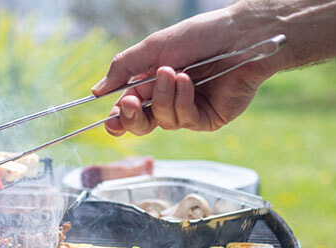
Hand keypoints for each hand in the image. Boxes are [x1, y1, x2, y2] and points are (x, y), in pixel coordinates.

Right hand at [94, 7, 279, 135]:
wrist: (240, 36)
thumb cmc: (199, 35)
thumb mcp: (153, 47)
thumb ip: (123, 69)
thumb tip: (96, 92)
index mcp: (151, 82)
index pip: (128, 108)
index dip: (118, 118)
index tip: (110, 120)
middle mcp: (168, 99)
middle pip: (141, 124)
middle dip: (133, 117)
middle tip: (131, 102)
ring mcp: (188, 110)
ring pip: (162, 121)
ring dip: (164, 97)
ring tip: (174, 73)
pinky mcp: (207, 118)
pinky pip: (186, 120)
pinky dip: (182, 101)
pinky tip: (188, 82)